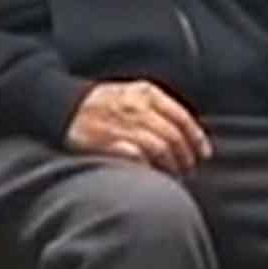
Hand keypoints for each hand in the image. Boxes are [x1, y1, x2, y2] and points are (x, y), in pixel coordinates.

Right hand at [64, 80, 212, 173]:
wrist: (64, 105)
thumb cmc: (105, 102)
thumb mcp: (134, 92)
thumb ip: (160, 107)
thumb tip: (190, 132)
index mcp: (146, 93)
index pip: (181, 117)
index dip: (196, 138)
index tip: (203, 154)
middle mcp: (136, 108)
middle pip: (173, 136)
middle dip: (185, 157)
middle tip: (188, 170)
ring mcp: (122, 125)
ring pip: (159, 148)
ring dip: (171, 166)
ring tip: (173, 176)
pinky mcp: (107, 143)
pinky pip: (136, 157)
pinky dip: (149, 167)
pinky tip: (153, 175)